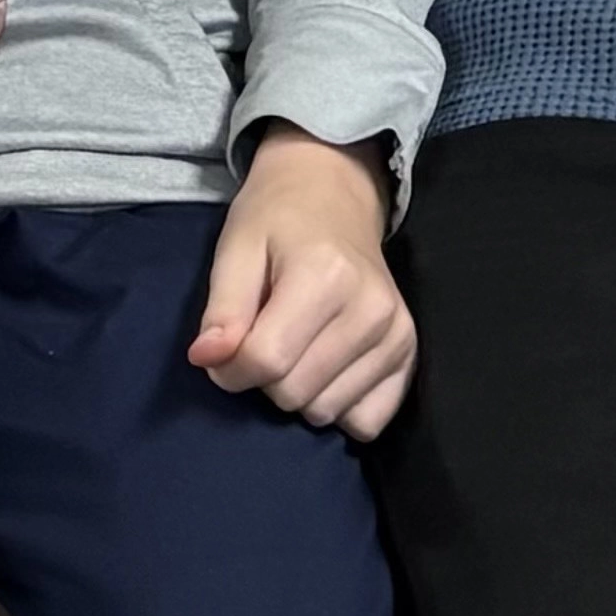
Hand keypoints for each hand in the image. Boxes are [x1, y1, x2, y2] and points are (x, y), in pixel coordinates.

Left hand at [188, 126, 412, 436]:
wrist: (334, 195)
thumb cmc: (276, 220)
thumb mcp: (236, 248)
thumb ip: (222, 309)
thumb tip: (206, 360)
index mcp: (324, 276)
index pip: (266, 360)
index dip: (229, 368)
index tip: (220, 350)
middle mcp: (370, 310)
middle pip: (295, 393)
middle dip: (264, 379)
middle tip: (262, 338)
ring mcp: (397, 335)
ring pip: (327, 412)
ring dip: (299, 393)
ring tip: (296, 346)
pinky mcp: (409, 353)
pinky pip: (367, 421)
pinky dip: (339, 406)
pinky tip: (326, 370)